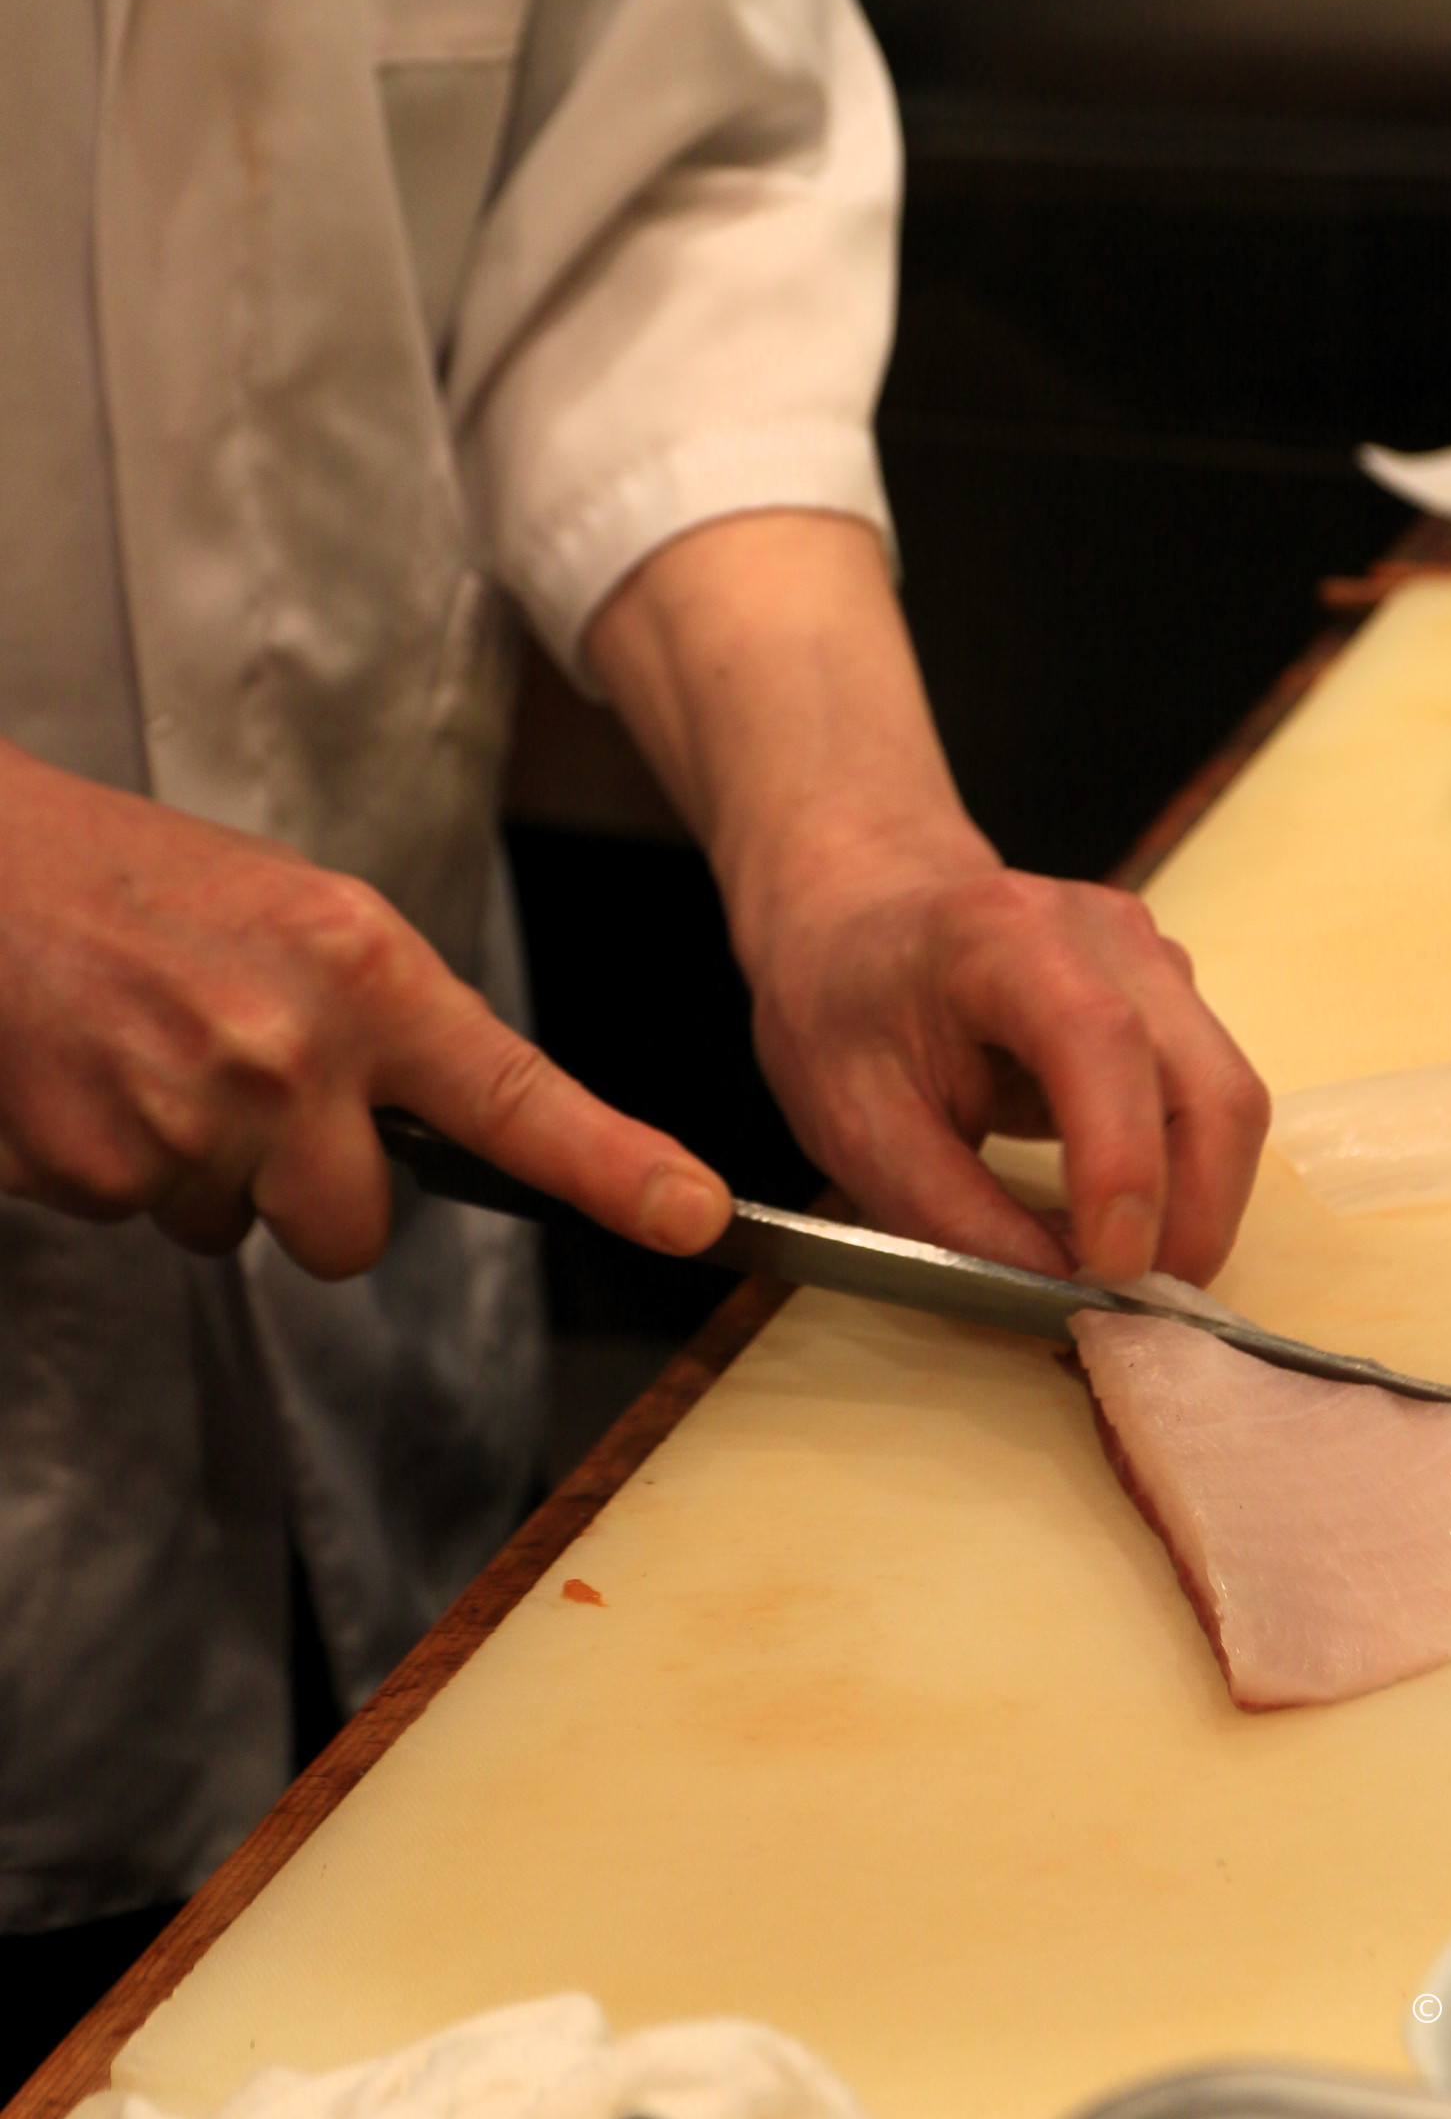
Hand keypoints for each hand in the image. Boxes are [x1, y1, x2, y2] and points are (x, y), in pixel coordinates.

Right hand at [0, 740, 730, 1277]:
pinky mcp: (88, 1168)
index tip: (694, 1215)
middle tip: (248, 1095)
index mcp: (362, 974)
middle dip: (308, 1195)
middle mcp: (287, 1054)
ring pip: (234, 1229)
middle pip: (354, 1233)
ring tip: (147, 1054)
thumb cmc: (136, 885)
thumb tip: (447, 1127)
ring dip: (203, 1171)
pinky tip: (91, 1074)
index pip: (515, 1095)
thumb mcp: (301, 922)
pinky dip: (115, 1166)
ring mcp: (185, 1120)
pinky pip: (139, 1217)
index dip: (614, 1169)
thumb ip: (383, 1027)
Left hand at [745, 841, 1269, 1284]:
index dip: (1123, 1162)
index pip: (1101, 1040)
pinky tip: (1118, 1221)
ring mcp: (1153, 960)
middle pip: (1208, 1083)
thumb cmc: (842, 1008)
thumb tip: (1057, 1293)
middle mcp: (1104, 933)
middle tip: (1135, 1310)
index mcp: (1002, 935)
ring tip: (1121, 1276)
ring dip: (1198, 1206)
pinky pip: (1210, 1101)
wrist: (858, 917)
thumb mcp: (856, 1126)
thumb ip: (952, 1215)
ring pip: (1229, 1101)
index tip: (1110, 1272)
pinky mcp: (1171, 998)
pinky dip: (1185, 1178)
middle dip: (1192, 1215)